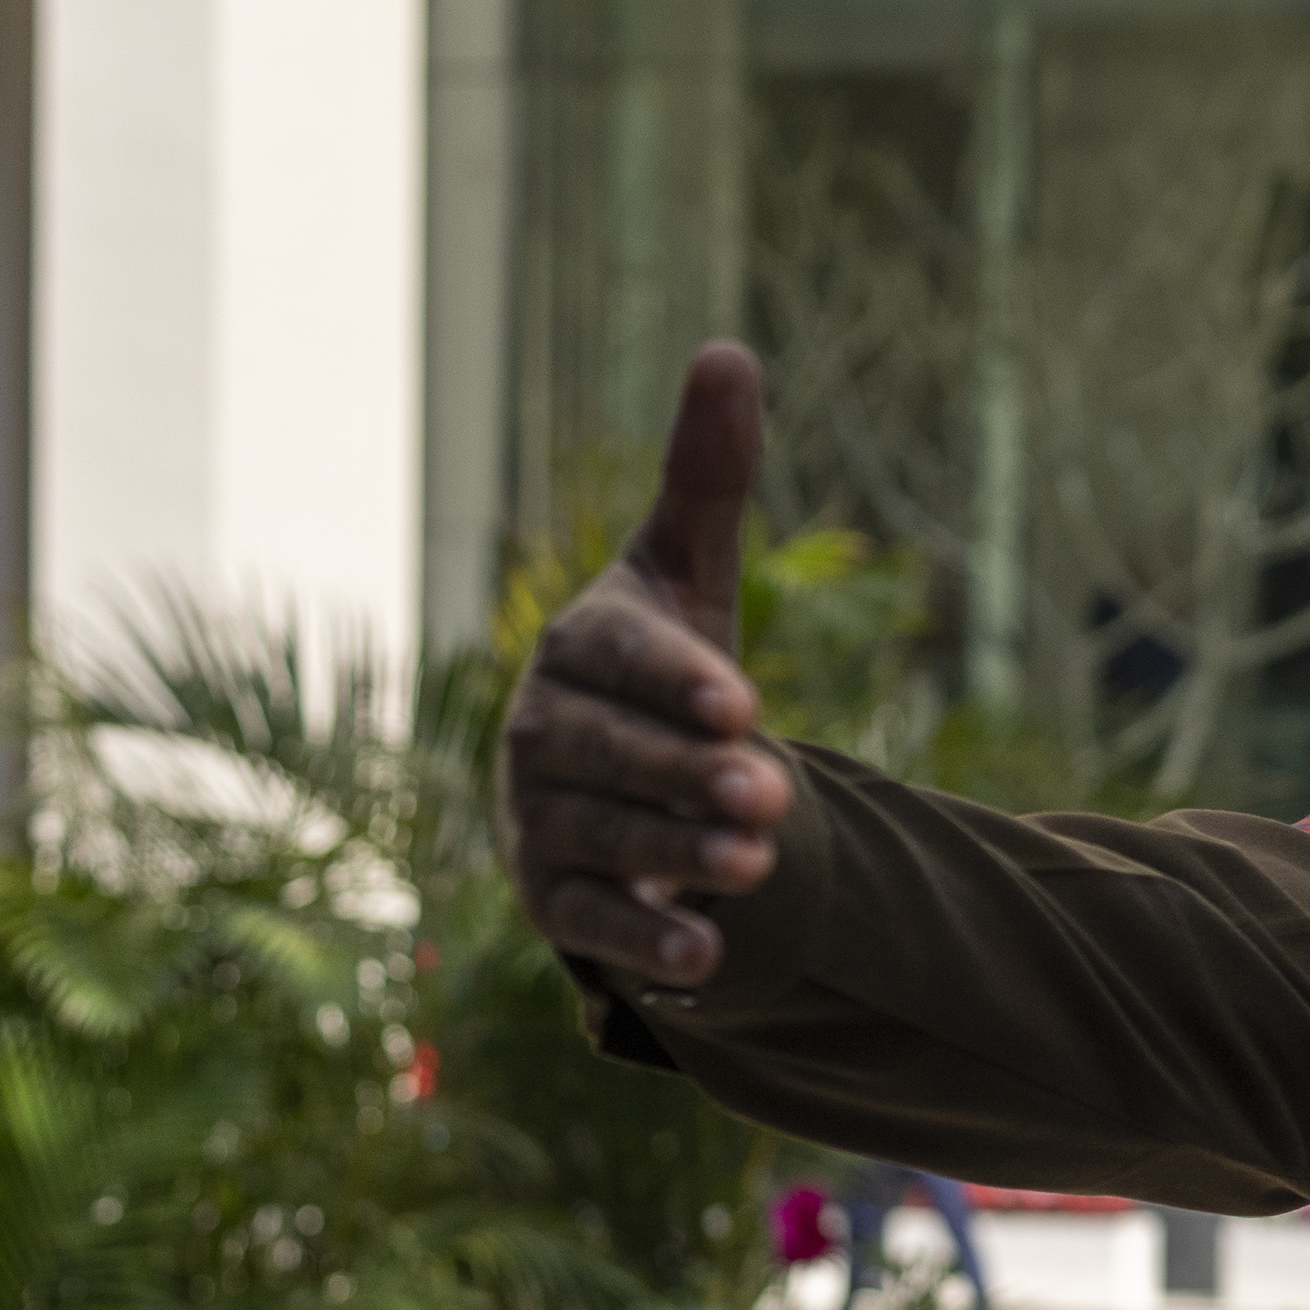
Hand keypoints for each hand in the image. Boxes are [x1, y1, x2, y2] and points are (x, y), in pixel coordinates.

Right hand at [505, 348, 790, 990]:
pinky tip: (707, 961)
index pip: (614, 659)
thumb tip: (728, 348)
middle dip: (684, 773)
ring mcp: (541, 817)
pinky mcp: (555, 897)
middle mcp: (542, 732)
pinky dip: (644, 941)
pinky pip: (591, 922)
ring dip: (675, 854)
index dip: (673, 681)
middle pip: (607, 754)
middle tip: (768, 790)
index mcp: (577, 650)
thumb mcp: (682, 575)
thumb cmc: (655, 664)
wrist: (613, 775)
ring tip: (762, 862)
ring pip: (602, 835)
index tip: (743, 703)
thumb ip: (703, 478)